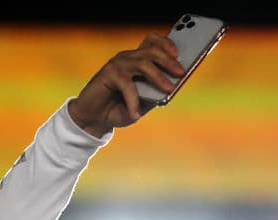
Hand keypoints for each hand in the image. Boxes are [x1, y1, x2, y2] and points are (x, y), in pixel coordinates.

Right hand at [67, 32, 184, 136]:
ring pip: (142, 63)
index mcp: (138, 60)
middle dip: (168, 60)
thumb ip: (156, 95)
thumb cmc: (121, 108)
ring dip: (158, 76)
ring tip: (169, 89)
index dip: (166, 43)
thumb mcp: (143, 103)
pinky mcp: (108, 73)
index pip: (153, 42)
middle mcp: (129, 58)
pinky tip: (136, 114)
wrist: (96, 118)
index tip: (180, 52)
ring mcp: (118, 64)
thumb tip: (172, 89)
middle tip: (181, 72)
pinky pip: (127, 84)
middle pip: (152, 50)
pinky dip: (133, 100)